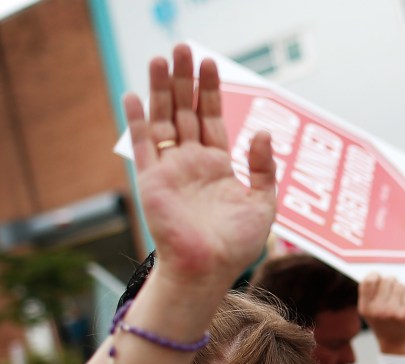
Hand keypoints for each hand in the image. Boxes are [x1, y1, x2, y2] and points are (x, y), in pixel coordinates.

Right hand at [123, 44, 275, 291]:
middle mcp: (193, 162)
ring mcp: (171, 169)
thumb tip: (262, 132)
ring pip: (164, 119)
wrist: (209, 269)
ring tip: (161, 58)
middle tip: (183, 47)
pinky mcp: (152, 180)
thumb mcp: (263, 202)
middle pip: (186, 110)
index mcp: (218, 165)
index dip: (210, 91)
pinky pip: (143, 145)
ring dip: (162, 88)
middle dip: (185, 79)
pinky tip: (134, 94)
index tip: (210, 63)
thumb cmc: (237, 244)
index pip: (212, 118)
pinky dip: (138, 120)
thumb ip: (263, 167)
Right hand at [358, 274, 404, 355]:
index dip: (375, 275)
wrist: (397, 344)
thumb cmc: (384, 323)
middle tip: (393, 286)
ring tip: (400, 298)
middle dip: (392, 281)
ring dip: (402, 289)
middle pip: (387, 280)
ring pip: (400, 286)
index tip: (379, 276)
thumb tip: (376, 273)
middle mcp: (377, 310)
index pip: (368, 281)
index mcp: (365, 308)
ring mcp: (392, 312)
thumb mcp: (370, 311)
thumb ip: (370, 294)